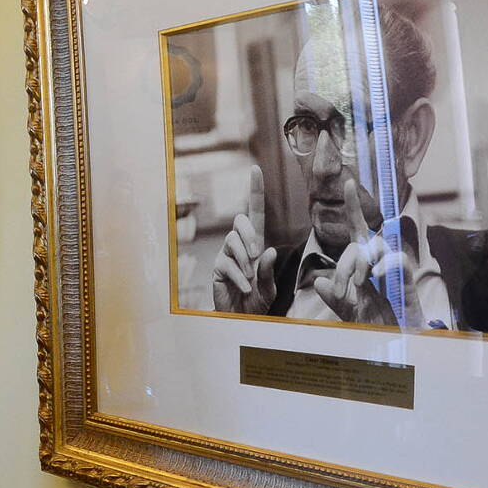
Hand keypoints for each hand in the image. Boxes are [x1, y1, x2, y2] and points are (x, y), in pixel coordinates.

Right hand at [211, 166, 277, 315]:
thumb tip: (269, 250)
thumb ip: (269, 271)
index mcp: (256, 243)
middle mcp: (240, 244)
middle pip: (241, 221)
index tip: (256, 169)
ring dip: (244, 260)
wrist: (241, 318)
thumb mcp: (270, 288)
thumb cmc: (258, 301)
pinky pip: (226, 264)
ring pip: (232, 241)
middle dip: (249, 234)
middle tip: (256, 253)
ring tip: (251, 279)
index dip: (255, 190)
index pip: (255, 212)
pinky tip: (245, 288)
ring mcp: (227, 254)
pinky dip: (239, 277)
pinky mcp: (218, 267)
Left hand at [312, 195, 415, 326]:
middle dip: (346, 264)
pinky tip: (378, 278)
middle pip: (360, 242)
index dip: (354, 208)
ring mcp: (393, 270)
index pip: (357, 232)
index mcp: (363, 266)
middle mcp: (378, 263)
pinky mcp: (407, 279)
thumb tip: (320, 282)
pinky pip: (397, 259)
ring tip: (360, 286)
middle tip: (343, 289)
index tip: (349, 183)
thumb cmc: (375, 325)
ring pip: (377, 247)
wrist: (397, 343)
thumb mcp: (347, 312)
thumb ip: (333, 298)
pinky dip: (384, 266)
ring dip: (363, 264)